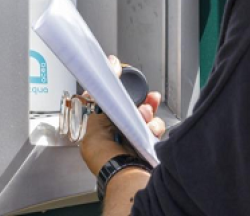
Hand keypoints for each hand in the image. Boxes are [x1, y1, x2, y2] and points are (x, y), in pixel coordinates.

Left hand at [79, 55, 166, 175]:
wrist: (124, 175)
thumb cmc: (103, 156)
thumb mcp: (93, 123)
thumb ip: (100, 100)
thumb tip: (105, 76)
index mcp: (101, 129)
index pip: (110, 101)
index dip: (117, 89)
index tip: (120, 73)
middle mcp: (118, 133)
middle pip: (131, 105)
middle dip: (137, 98)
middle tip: (140, 96)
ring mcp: (134, 138)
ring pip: (146, 114)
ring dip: (146, 112)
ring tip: (144, 116)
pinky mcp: (149, 144)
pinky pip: (156, 127)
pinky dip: (155, 126)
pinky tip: (150, 130)